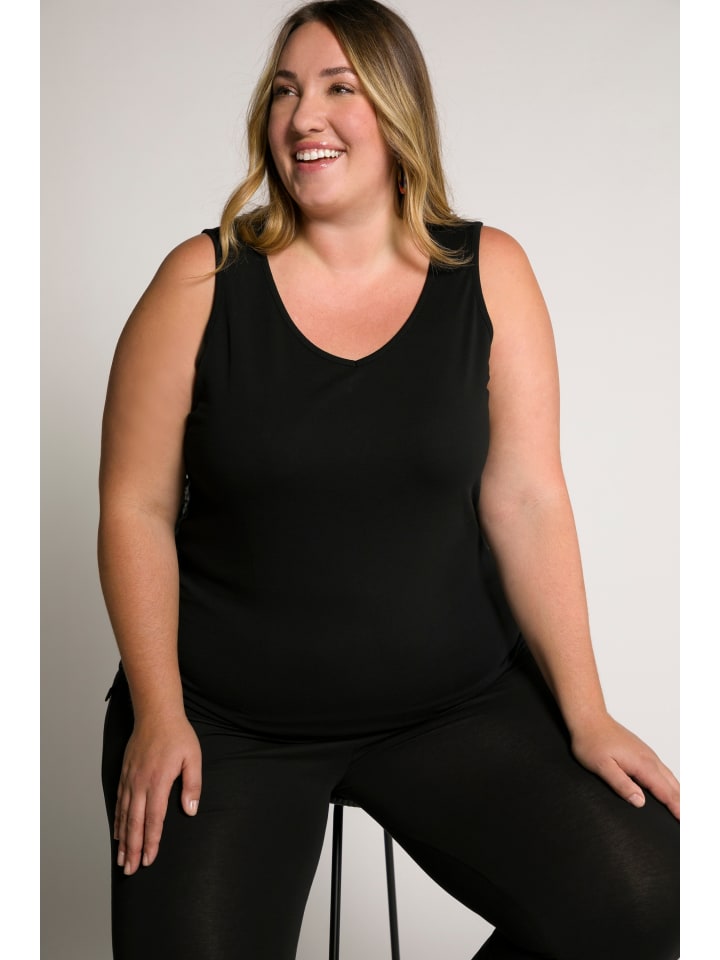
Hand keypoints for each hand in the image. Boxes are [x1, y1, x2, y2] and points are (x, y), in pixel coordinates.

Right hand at [114, 715, 201, 874]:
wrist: (156, 714)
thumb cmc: (178, 735)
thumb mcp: (193, 757)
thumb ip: (193, 785)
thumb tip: (191, 810)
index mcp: (158, 781)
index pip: (154, 818)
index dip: (151, 841)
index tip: (149, 859)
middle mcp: (140, 783)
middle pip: (135, 823)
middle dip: (133, 849)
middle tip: (130, 870)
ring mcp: (130, 779)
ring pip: (124, 815)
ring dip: (123, 840)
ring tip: (121, 860)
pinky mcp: (125, 774)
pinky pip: (119, 803)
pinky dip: (118, 821)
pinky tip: (118, 833)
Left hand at [571, 714, 679, 819]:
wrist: (589, 718)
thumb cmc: (591, 741)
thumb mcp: (601, 766)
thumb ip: (621, 784)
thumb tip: (640, 802)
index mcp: (642, 764)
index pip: (664, 791)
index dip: (676, 807)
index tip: (683, 821)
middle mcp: (648, 758)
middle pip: (672, 785)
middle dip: (682, 803)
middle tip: (688, 820)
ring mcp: (646, 753)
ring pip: (669, 776)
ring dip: (678, 793)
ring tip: (683, 809)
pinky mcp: (641, 751)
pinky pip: (662, 769)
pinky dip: (670, 782)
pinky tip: (669, 788)